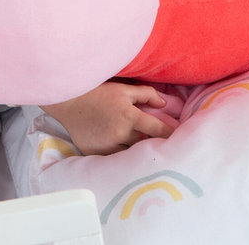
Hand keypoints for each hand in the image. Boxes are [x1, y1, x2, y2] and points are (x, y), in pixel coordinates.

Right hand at [40, 82, 175, 155]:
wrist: (67, 101)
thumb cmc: (96, 92)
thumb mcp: (122, 88)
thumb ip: (146, 94)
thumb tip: (165, 104)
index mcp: (130, 116)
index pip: (159, 130)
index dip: (171, 135)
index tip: (180, 140)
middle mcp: (120, 133)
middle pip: (145, 145)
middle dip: (151, 143)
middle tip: (158, 144)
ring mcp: (107, 146)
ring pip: (130, 155)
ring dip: (135, 151)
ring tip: (140, 151)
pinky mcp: (95, 153)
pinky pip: (113, 159)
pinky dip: (118, 156)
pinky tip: (120, 152)